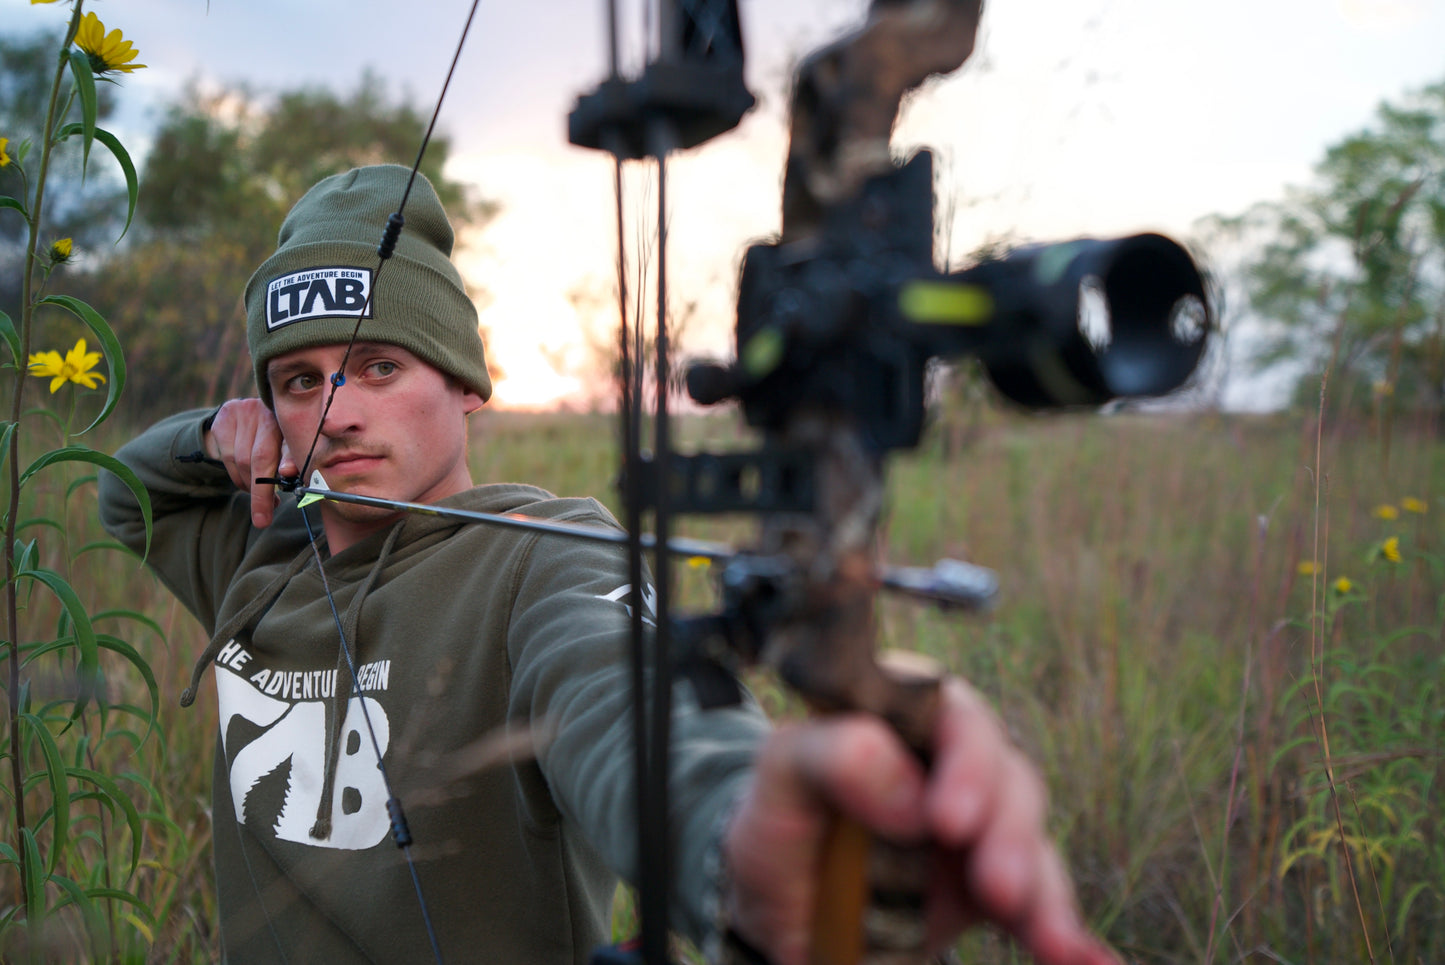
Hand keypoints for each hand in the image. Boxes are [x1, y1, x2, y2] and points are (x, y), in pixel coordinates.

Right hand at [203, 398, 296, 527]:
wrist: (247, 420)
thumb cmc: (275, 441)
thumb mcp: (288, 450)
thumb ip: (290, 461)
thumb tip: (288, 473)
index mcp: (289, 420)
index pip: (288, 446)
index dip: (288, 462)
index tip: (286, 479)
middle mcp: (266, 411)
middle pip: (260, 458)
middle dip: (261, 492)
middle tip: (262, 518)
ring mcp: (242, 411)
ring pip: (240, 460)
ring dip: (248, 485)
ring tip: (257, 494)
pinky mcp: (223, 417)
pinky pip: (226, 457)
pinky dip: (235, 475)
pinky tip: (243, 477)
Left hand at [722, 677, 1117, 964]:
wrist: (776, 910)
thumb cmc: (776, 823)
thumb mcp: (777, 778)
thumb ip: (827, 755)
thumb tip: (907, 787)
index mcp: (901, 713)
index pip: (951, 711)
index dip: (964, 757)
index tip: (946, 820)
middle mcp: (950, 760)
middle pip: (1006, 774)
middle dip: (1008, 831)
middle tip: (993, 885)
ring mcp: (978, 823)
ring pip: (1032, 839)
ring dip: (1044, 886)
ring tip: (1044, 938)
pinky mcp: (994, 887)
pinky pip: (1042, 905)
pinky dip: (1070, 935)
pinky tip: (1087, 961)